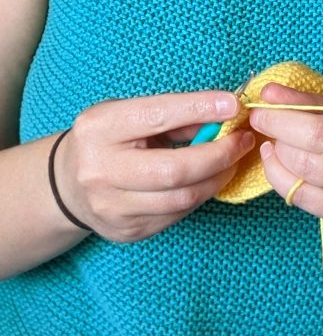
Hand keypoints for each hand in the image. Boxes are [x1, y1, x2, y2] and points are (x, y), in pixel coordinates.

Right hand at [53, 91, 254, 241]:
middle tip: (242, 140)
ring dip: (216, 178)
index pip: (157, 116)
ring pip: (180, 199)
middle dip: (218, 154)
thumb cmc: (109, 137)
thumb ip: (174, 115)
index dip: (199, 109)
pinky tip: (208, 179)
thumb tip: (225, 112)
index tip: (233, 104)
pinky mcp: (125, 231)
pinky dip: (198, 195)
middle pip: (174, 169)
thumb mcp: (130, 112)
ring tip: (232, 160)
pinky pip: (175, 216)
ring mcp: (111, 207)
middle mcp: (100, 169)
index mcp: (100, 128)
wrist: (66, 183)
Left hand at [250, 76, 322, 253]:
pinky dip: (283, 178)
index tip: (268, 91)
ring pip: (309, 170)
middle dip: (278, 122)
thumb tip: (277, 92)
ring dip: (279, 150)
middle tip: (258, 112)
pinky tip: (276, 162)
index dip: (301, 101)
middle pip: (320, 139)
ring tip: (267, 136)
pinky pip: (308, 199)